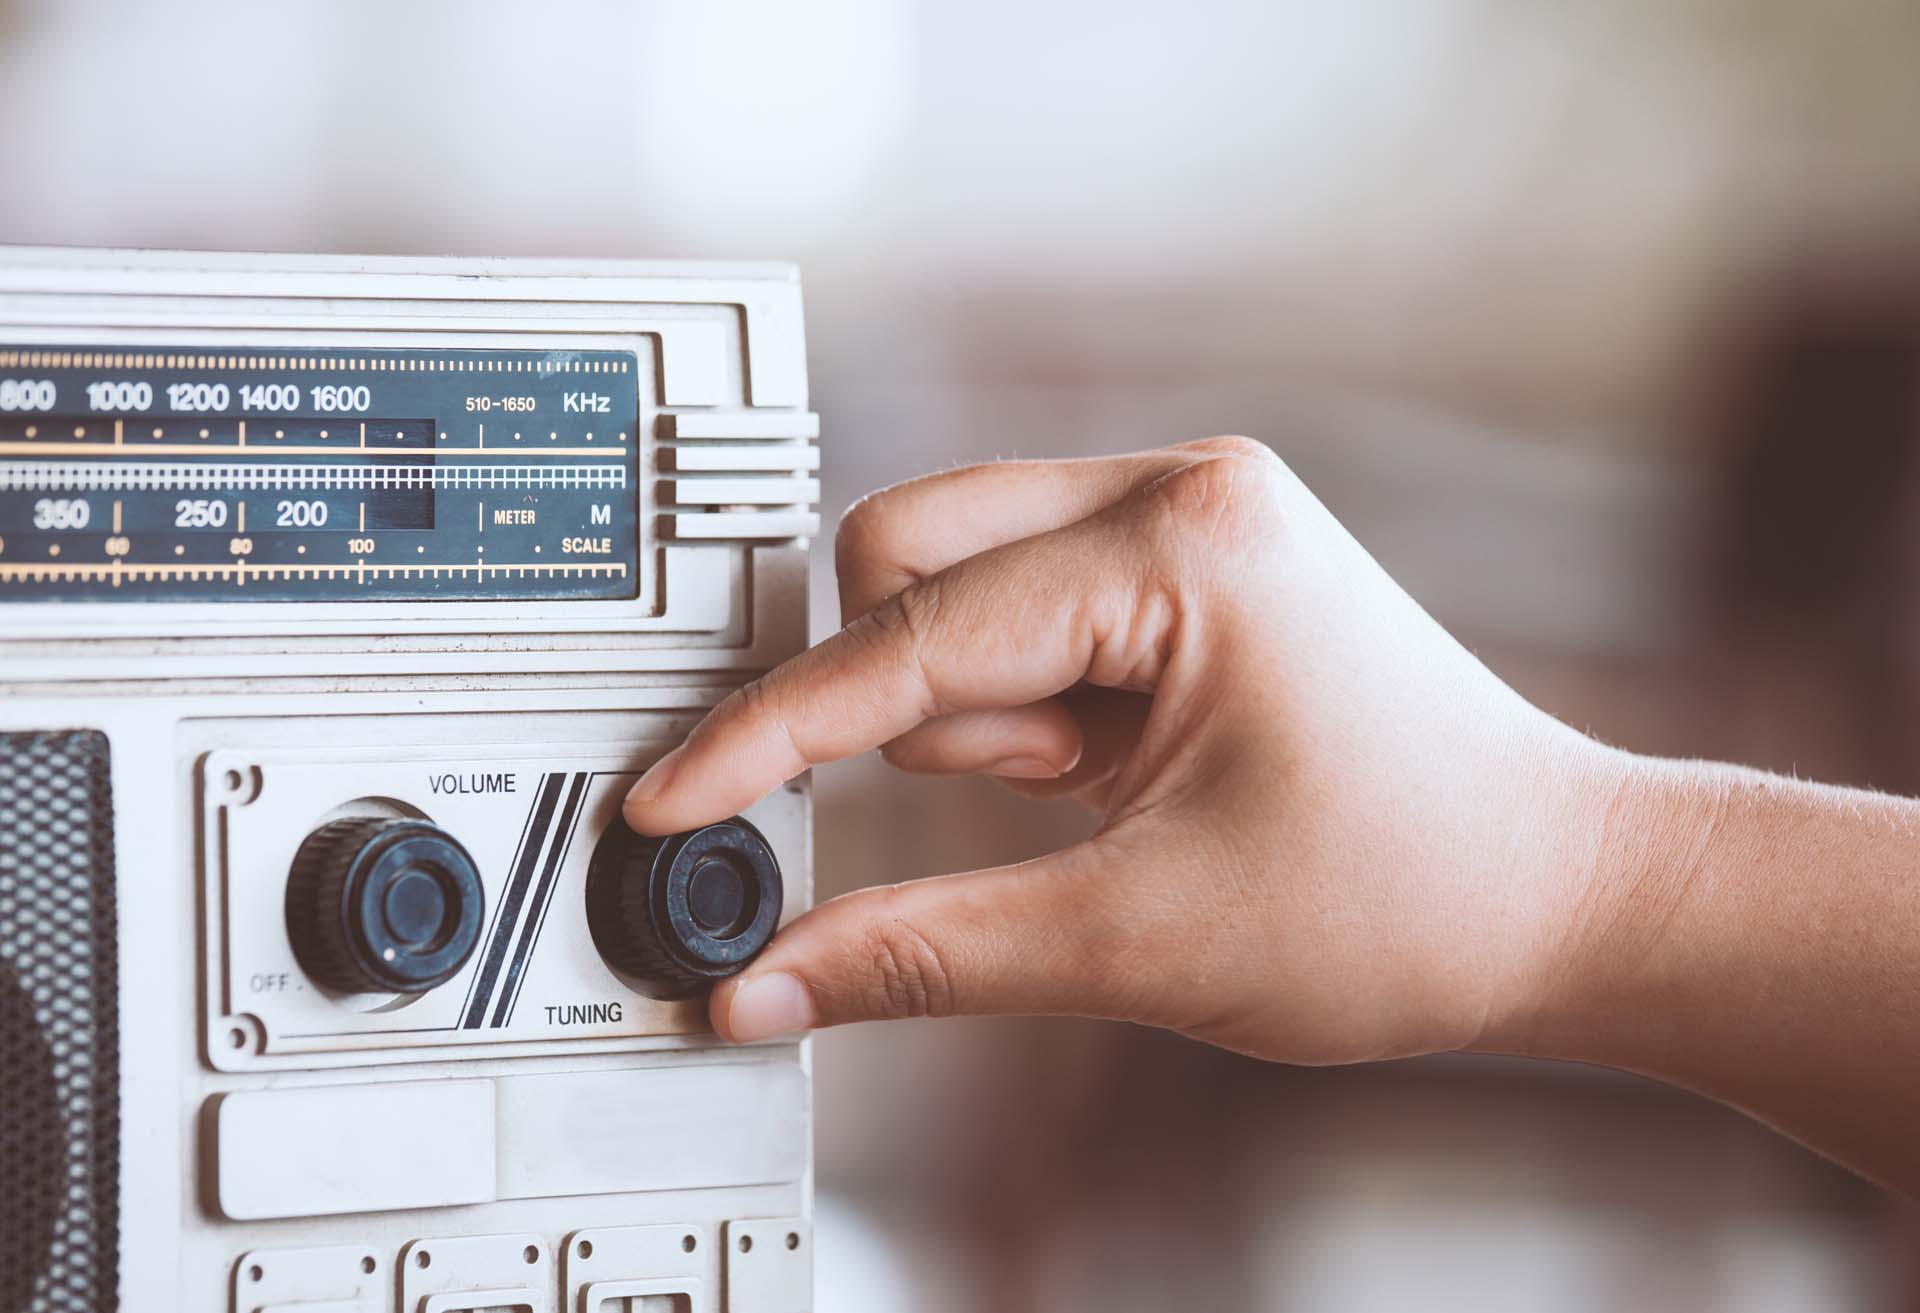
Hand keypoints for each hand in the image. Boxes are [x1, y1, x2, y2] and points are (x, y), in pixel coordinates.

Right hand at [622, 437, 1625, 1062]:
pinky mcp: (1180, 586)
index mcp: (1182, 543)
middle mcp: (1179, 497)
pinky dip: (1010, 718)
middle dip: (880, 696)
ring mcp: (1183, 532)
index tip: (678, 796)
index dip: (775, 733)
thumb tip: (771, 980)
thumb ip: (927, 954)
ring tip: (1088, 808)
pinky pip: (1021, 627)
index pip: (911, 636)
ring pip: (958, 594)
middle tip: (932, 807)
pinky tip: (1095, 785)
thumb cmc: (1422, 894)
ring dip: (964, 720)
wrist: (1561, 901)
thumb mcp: (1146, 940)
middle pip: (909, 554)